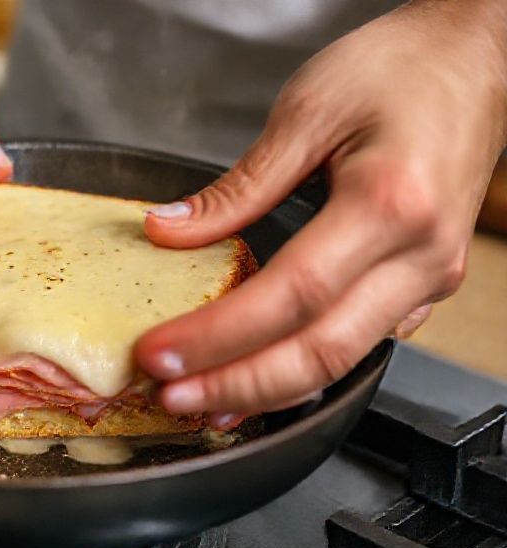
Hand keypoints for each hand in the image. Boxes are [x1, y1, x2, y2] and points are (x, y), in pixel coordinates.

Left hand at [135, 0, 506, 426]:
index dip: (218, 335)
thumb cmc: (401, 70)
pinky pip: (361, 343)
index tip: (159, 353)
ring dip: (267, 390)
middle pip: (321, 350)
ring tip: (204, 402)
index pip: (290, 294)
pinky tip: (258, 374)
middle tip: (171, 398)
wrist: (476, 59)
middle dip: (236, 385)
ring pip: (343, 359)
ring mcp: (430, 277)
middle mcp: (420, 255)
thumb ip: (236, 187)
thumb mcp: (306, 112)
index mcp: (390, 203)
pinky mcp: (424, 284)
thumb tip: (166, 231)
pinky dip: (304, 368)